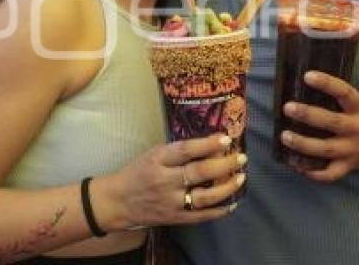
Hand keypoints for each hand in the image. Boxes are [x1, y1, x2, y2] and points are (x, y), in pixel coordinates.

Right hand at [108, 134, 246, 228]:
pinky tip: (231, 203)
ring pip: (203, 197)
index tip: (226, 139)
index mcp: (158, 160)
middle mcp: (165, 181)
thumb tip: (211, 142)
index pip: (186, 150)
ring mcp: (170, 202)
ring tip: (241, 178)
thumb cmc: (138, 172)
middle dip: (224, 164)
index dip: (208, 144)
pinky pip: (200, 216)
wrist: (117, 202)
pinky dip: (218, 211)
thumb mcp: (153, 154)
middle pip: (199, 172)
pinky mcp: (174, 219)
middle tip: (241, 158)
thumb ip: (178, 150)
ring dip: (226, 188)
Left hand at [279, 71, 358, 181]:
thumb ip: (342, 100)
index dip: (326, 83)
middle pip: (331, 122)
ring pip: (326, 149)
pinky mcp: (351, 166)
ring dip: (303, 144)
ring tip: (285, 137)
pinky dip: (314, 173)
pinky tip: (298, 166)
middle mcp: (358, 128)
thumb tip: (308, 88)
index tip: (307, 76)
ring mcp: (354, 149)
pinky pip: (331, 173)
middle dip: (308, 115)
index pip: (344, 92)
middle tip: (288, 108)